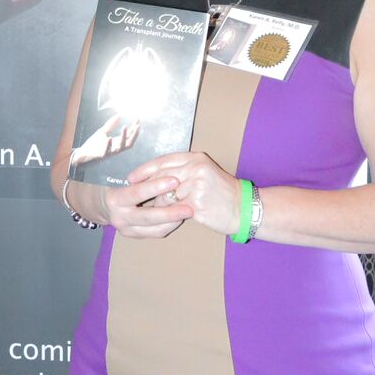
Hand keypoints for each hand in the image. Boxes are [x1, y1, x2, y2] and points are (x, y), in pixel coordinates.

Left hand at [70, 114, 140, 167]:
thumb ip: (111, 125)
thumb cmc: (93, 145)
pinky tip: (110, 138)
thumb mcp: (103, 132)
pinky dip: (109, 145)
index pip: (130, 136)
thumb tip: (119, 115)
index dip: (135, 128)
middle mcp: (116, 148)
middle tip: (137, 125)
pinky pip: (106, 152)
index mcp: (117, 143)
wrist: (82, 155)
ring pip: (121, 147)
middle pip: (130, 143)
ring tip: (125, 126)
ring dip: (124, 137)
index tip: (138, 119)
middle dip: (135, 134)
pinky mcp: (101, 156)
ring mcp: (109, 152)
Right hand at [98, 169, 192, 238]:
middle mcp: (119, 217)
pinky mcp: (134, 236)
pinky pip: (156, 233)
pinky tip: (179, 218)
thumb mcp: (122, 177)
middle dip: (169, 212)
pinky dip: (169, 226)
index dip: (155, 187)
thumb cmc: (114, 183)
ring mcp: (127, 229)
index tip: (174, 180)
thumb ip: (139, 176)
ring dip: (173, 221)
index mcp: (114, 199)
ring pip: (154, 229)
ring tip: (188, 211)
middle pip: (147, 217)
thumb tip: (165, 167)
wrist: (101, 204)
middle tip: (188, 207)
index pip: (136, 193)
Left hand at [126, 151, 241, 236]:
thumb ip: (181, 171)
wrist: (243, 208)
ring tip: (158, 209)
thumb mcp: (204, 173)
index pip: (163, 161)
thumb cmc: (222, 192)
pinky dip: (167, 214)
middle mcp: (195, 169)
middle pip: (160, 177)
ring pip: (164, 195)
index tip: (131, 177)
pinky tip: (166, 216)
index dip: (144, 170)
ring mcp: (196, 186)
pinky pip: (172, 209)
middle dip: (146, 187)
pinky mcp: (195, 204)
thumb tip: (154, 178)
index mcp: (196, 158)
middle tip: (134, 194)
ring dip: (159, 204)